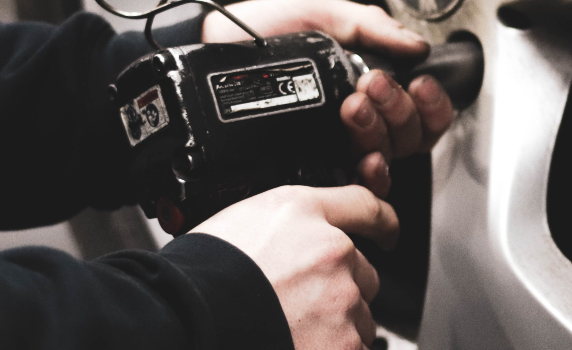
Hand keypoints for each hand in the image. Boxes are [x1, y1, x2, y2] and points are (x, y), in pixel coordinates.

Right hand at [190, 185, 398, 349]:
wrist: (184, 321)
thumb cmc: (197, 279)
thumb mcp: (236, 224)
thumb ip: (282, 229)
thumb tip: (296, 246)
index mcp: (302, 213)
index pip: (363, 205)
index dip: (381, 220)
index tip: (387, 230)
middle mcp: (330, 250)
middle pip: (363, 271)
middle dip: (341, 289)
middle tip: (297, 306)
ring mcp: (341, 299)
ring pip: (360, 316)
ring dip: (338, 326)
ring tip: (290, 331)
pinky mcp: (344, 344)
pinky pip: (354, 347)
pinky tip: (297, 346)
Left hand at [203, 0, 454, 197]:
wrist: (210, 49)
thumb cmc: (258, 31)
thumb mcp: (321, 13)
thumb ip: (370, 26)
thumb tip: (417, 46)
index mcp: (366, 84)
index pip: (420, 109)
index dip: (432, 102)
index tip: (419, 83)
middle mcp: (358, 121)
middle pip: (410, 135)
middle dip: (398, 108)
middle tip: (370, 83)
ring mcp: (337, 147)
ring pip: (388, 157)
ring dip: (380, 131)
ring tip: (354, 105)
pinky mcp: (314, 167)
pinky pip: (358, 186)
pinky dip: (372, 173)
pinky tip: (366, 156)